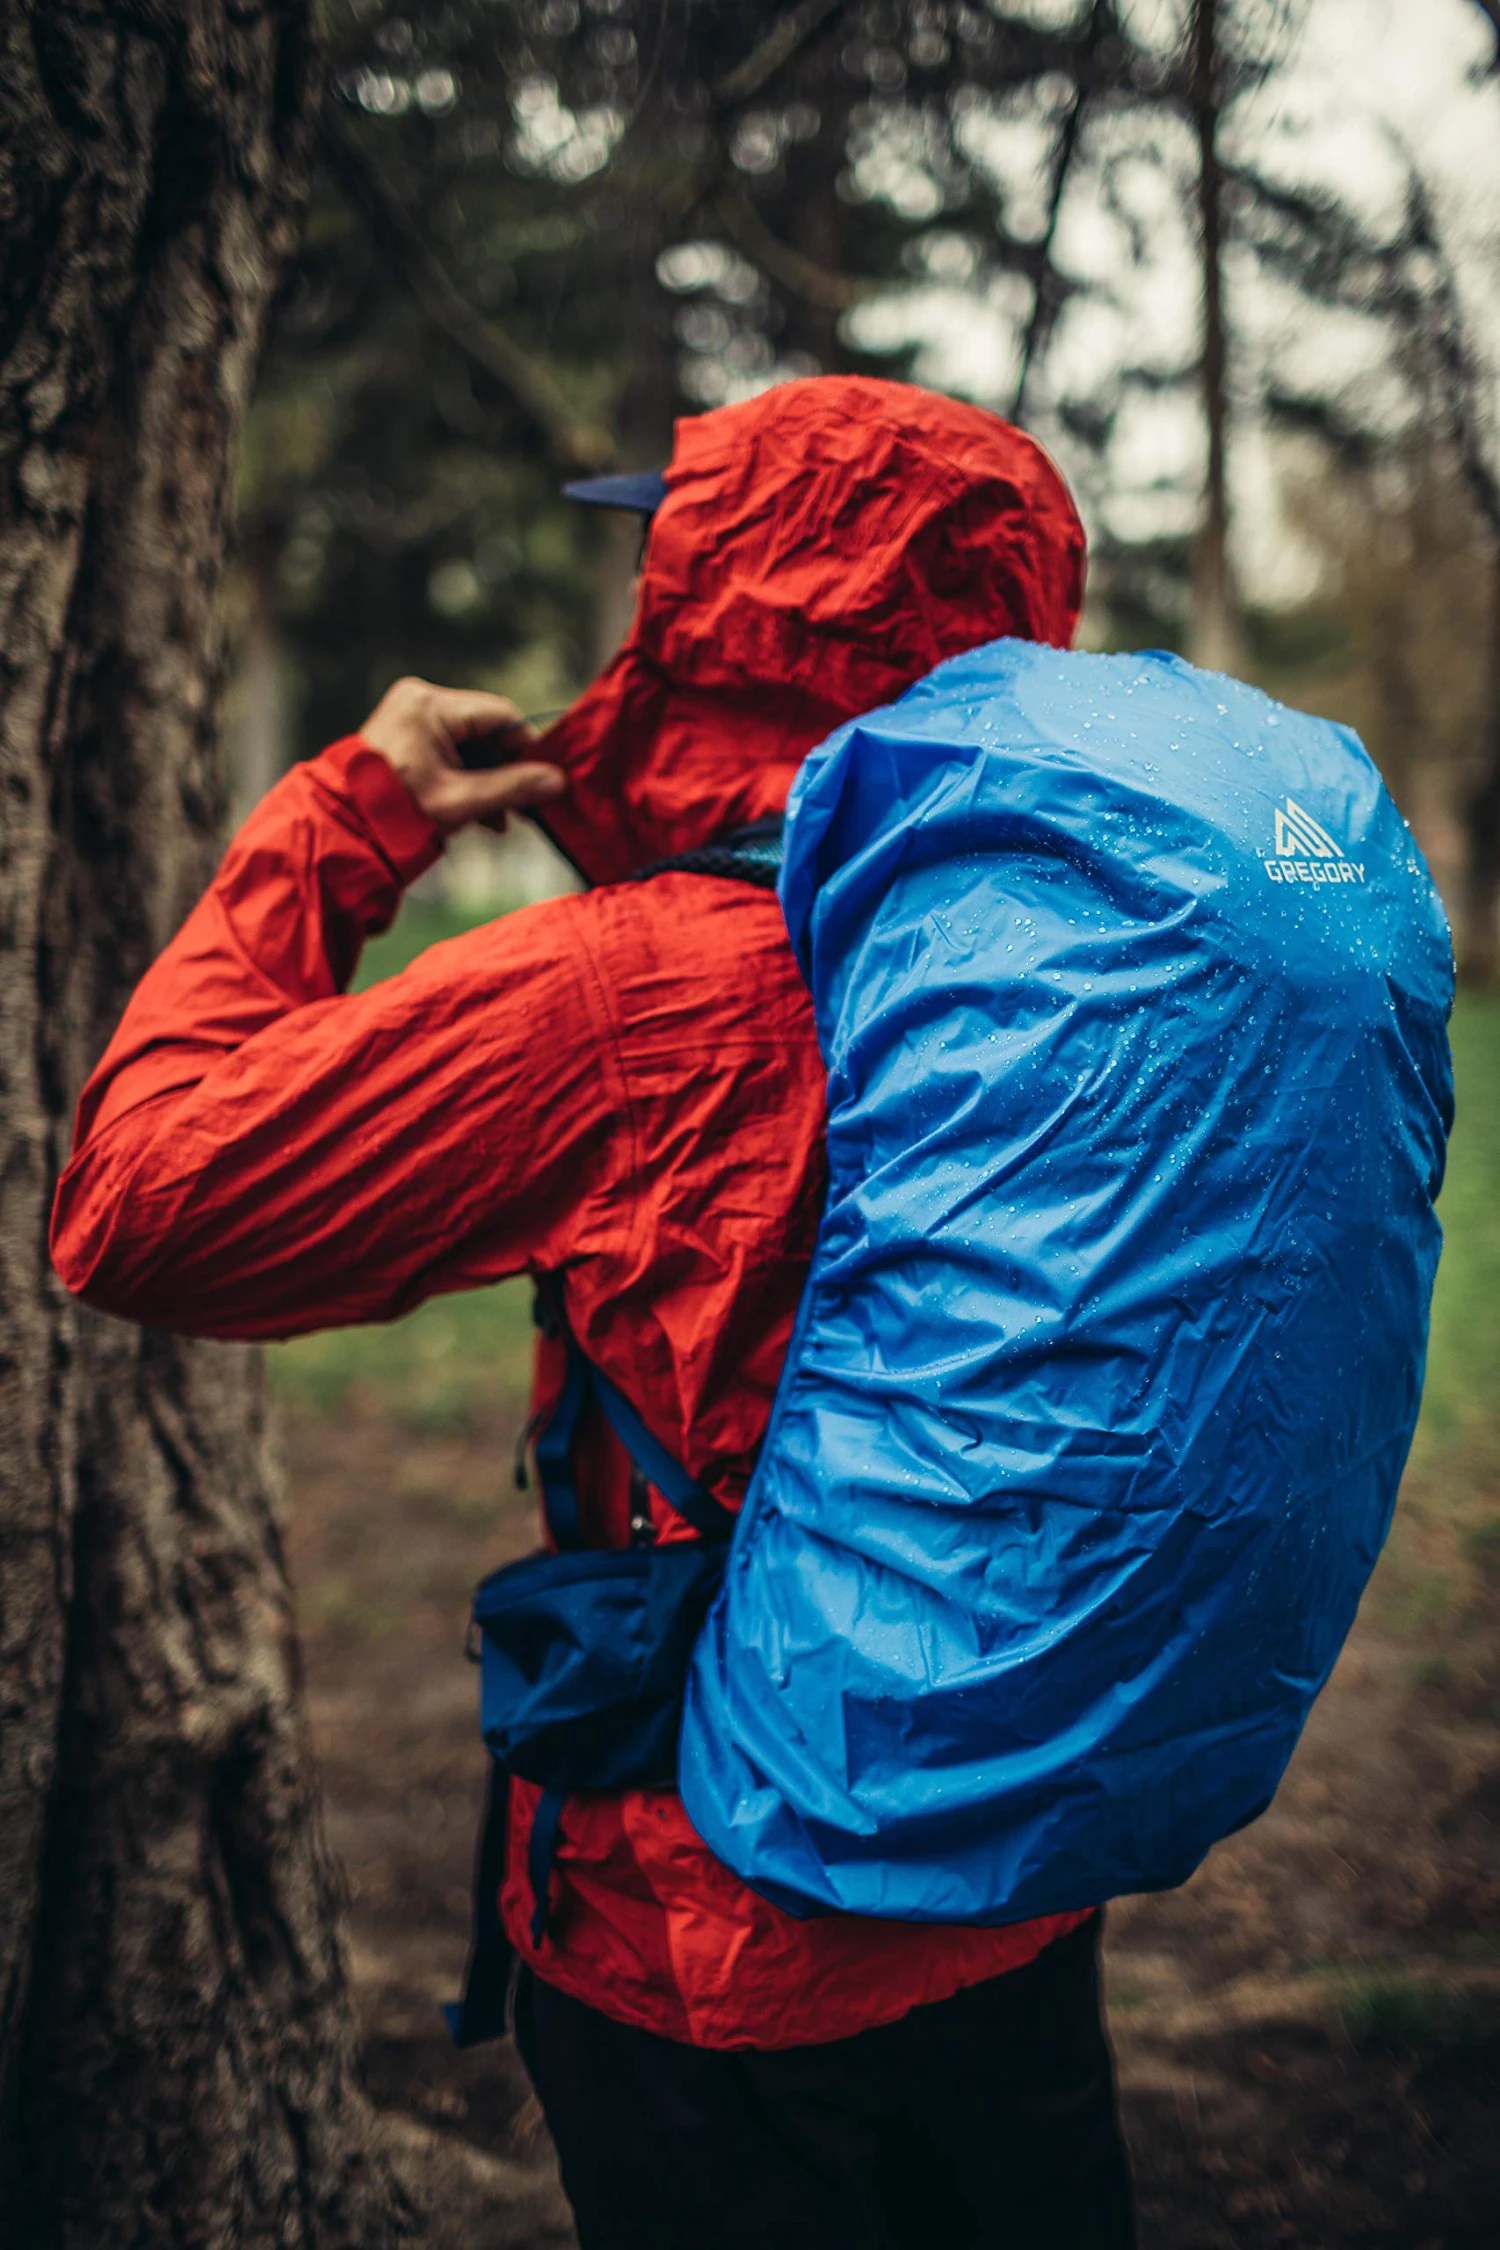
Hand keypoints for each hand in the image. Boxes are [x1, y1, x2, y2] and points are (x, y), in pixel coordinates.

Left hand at [358, 678, 566, 834]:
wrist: (344, 830)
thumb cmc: (398, 813)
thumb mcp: (462, 801)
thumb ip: (514, 788)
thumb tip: (558, 782)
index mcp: (430, 705)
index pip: (500, 715)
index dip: (526, 748)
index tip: (543, 780)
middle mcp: (420, 699)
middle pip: (485, 729)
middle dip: (505, 770)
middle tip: (524, 807)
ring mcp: (410, 714)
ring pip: (470, 743)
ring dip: (488, 779)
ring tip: (500, 820)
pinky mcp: (406, 732)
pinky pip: (450, 749)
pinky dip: (466, 777)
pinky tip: (481, 814)